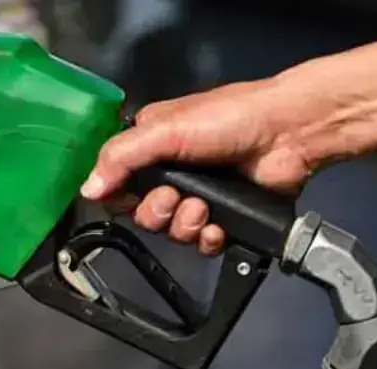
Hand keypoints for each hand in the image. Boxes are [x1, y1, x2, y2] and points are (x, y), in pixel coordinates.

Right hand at [81, 79, 317, 255]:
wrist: (289, 133)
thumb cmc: (230, 118)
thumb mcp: (165, 129)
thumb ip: (120, 158)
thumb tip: (88, 190)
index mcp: (149, 145)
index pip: (116, 183)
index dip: (119, 196)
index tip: (129, 194)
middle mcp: (170, 173)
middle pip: (141, 213)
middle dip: (156, 212)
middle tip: (174, 197)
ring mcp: (197, 195)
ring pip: (170, 231)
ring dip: (184, 224)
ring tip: (205, 207)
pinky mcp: (223, 216)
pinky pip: (201, 243)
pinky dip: (208, 238)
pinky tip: (219, 224)